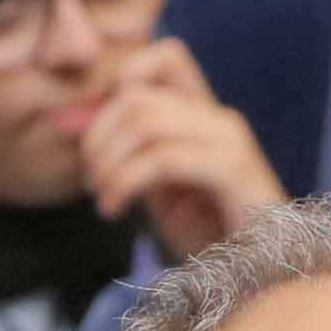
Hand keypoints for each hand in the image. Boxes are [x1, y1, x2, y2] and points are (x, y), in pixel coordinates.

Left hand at [66, 39, 280, 256]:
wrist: (261, 274)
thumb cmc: (209, 235)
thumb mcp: (158, 187)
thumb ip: (126, 152)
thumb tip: (69, 122)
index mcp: (206, 115)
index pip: (166, 55)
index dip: (119, 84)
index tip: (97, 137)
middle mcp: (220, 118)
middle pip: (137, 95)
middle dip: (98, 136)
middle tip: (92, 180)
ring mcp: (229, 140)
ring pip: (145, 121)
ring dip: (108, 162)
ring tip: (104, 197)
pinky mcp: (231, 169)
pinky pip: (162, 159)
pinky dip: (125, 182)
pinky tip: (115, 209)